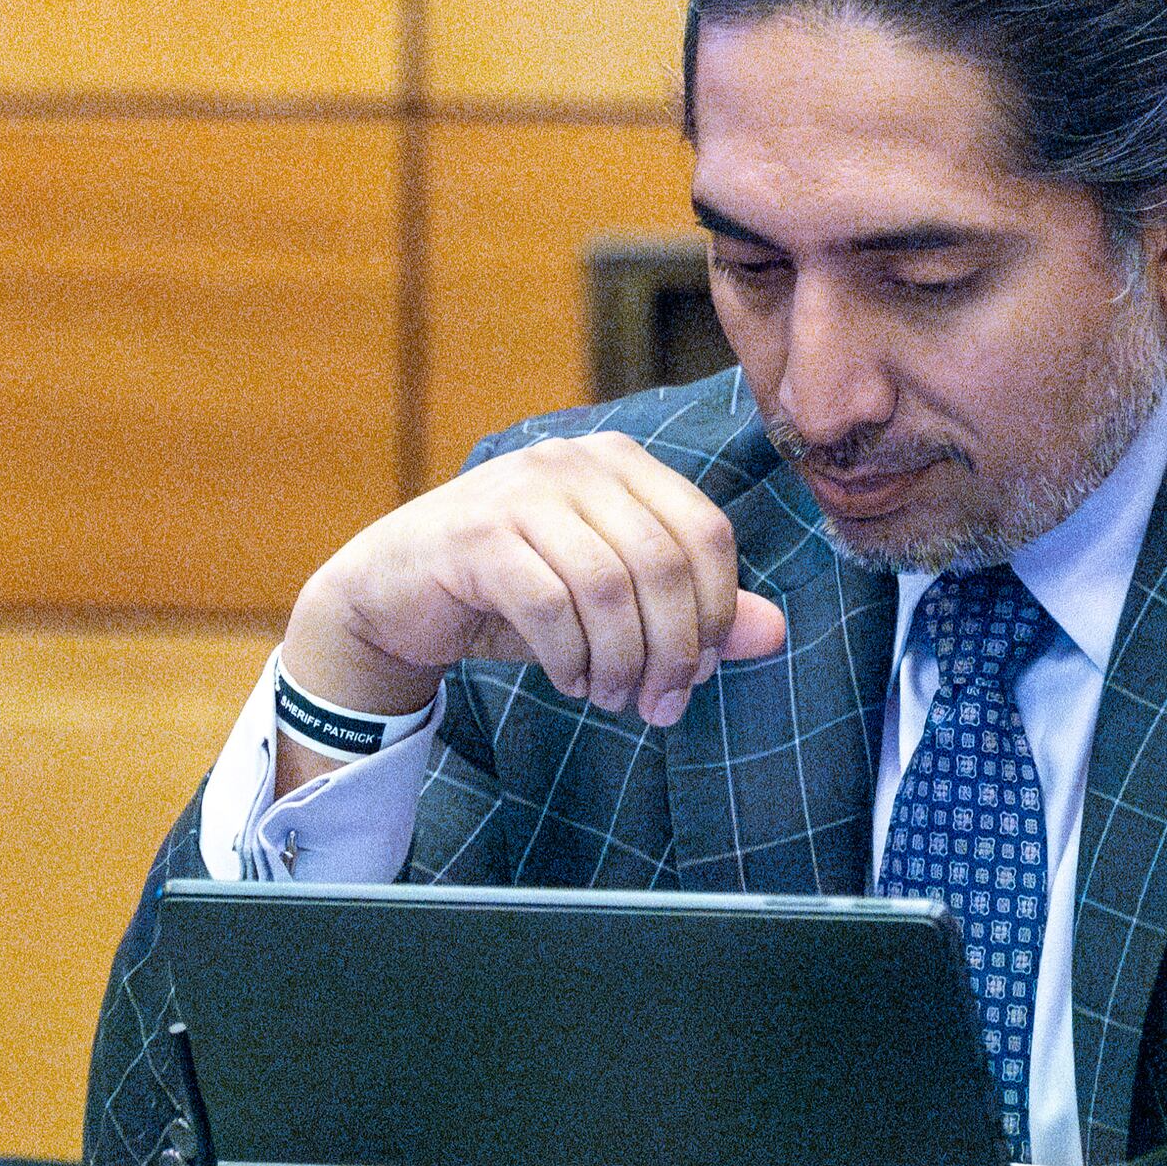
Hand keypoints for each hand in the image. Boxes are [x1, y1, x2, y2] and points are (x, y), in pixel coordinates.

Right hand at [278, 432, 786, 731]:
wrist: (392, 594)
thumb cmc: (512, 595)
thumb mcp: (613, 607)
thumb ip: (692, 612)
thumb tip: (774, 634)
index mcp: (621, 462)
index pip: (707, 532)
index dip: (715, 613)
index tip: (694, 675)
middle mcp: (575, 461)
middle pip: (666, 562)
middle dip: (671, 650)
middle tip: (656, 704)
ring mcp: (520, 490)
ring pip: (611, 587)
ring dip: (620, 661)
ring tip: (608, 696)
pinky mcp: (474, 534)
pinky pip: (550, 605)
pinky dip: (570, 657)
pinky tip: (567, 679)